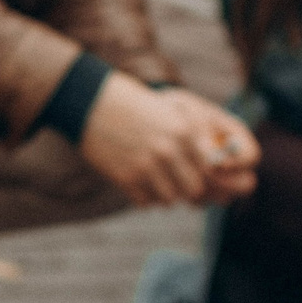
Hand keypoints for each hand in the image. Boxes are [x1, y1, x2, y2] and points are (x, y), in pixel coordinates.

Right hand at [79, 79, 259, 206]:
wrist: (90, 100)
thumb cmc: (132, 104)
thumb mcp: (168, 111)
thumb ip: (191, 137)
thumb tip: (212, 167)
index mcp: (184, 131)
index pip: (211, 170)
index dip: (206, 175)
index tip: (198, 174)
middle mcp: (169, 150)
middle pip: (193, 190)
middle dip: (186, 189)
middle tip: (177, 181)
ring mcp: (146, 166)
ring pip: (169, 200)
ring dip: (164, 194)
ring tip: (155, 179)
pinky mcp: (126, 178)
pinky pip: (145, 202)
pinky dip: (144, 196)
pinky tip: (137, 179)